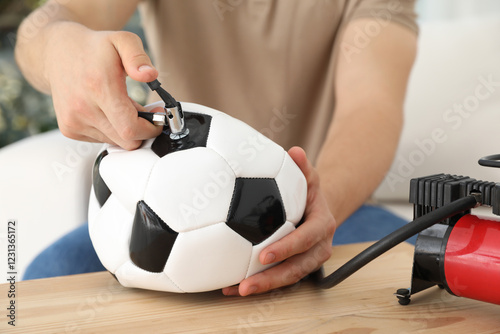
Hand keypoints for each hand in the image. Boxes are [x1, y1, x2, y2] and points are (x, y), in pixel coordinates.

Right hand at [43, 22, 162, 149]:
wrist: (56, 52)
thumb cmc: (94, 48)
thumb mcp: (123, 40)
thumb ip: (138, 57)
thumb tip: (150, 75)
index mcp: (99, 87)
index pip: (130, 128)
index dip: (151, 128)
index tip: (158, 117)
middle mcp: (83, 107)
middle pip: (126, 141)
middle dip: (143, 130)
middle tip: (145, 111)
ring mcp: (74, 121)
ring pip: (116, 142)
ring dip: (126, 129)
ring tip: (123, 106)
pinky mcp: (70, 129)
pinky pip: (102, 140)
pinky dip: (112, 130)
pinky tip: (108, 111)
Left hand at [222, 146, 335, 295]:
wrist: (320, 211)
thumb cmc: (310, 194)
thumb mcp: (310, 178)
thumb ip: (303, 167)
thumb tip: (295, 151)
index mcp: (322, 226)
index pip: (306, 240)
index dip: (287, 248)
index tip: (265, 255)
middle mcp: (318, 248)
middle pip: (297, 269)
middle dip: (272, 279)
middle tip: (247, 284)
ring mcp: (309, 261)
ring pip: (288, 278)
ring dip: (263, 287)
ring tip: (236, 290)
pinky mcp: (297, 268)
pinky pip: (279, 279)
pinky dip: (259, 284)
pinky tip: (234, 287)